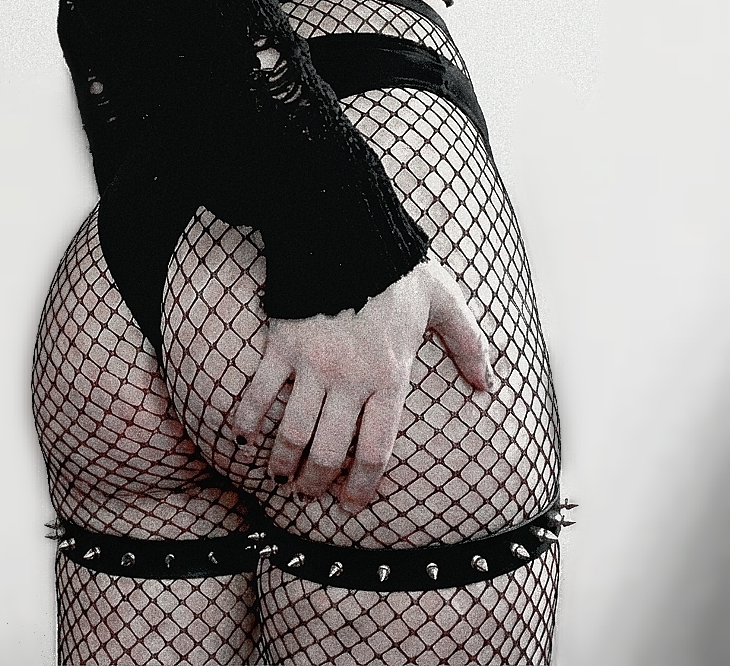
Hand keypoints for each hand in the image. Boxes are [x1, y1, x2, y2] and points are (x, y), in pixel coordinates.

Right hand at [232, 256, 494, 511]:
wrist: (346, 228)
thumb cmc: (397, 267)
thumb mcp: (444, 301)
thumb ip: (469, 344)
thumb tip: (487, 385)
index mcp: (389, 376)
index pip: (376, 452)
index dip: (361, 488)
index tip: (352, 501)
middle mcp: (350, 379)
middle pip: (329, 453)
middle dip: (316, 484)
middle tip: (309, 493)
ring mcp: (312, 363)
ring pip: (292, 433)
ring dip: (282, 463)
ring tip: (280, 475)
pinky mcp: (281, 343)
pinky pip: (257, 391)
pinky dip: (246, 418)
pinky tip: (242, 436)